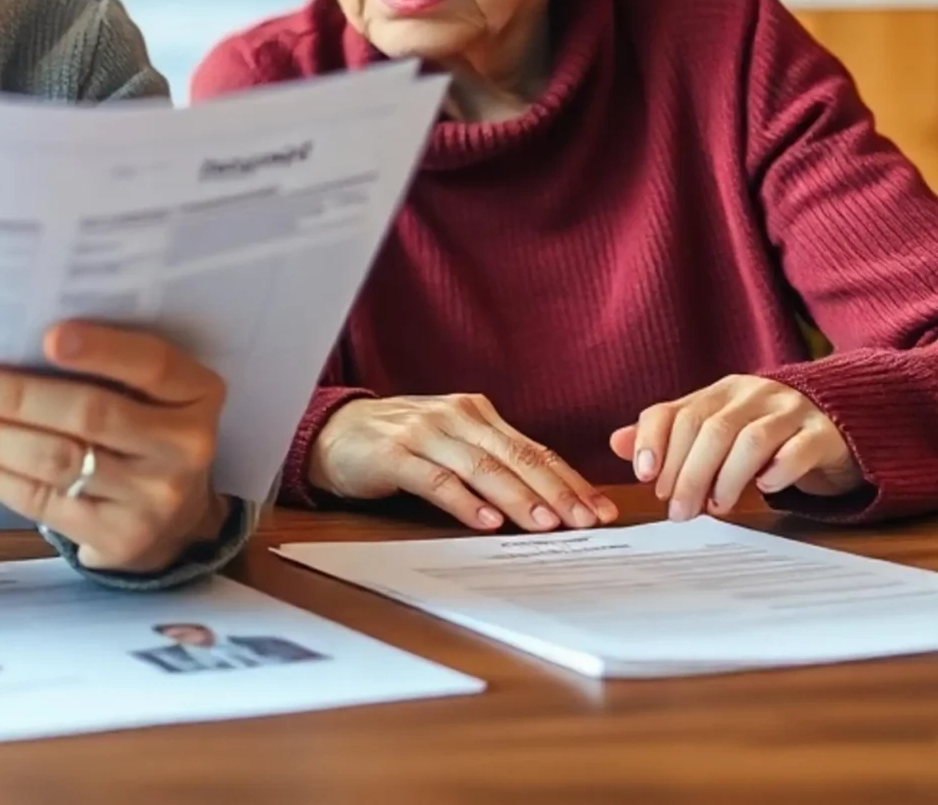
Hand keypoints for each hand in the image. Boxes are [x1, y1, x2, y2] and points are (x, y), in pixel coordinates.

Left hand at [0, 320, 229, 573]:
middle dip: (15, 397)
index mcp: (196, 394)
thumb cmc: (143, 432)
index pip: (153, 364)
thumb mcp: (150, 394)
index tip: (49, 337)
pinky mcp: (116, 536)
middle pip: (90, 415)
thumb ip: (106, 369)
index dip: (103, 349)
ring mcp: (152, 498)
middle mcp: (184, 447)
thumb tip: (6, 338)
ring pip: (57, 461)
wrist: (173, 520)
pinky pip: (41, 501)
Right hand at [309, 393, 617, 531]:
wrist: (334, 432)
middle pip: (517, 457)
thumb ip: (493, 461)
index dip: (572, 480)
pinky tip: (486, 521)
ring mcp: (425, 433)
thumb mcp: (453, 443)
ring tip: (546, 524)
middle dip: (557, 492)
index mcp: (478, 414)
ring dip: (518, 498)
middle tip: (587, 522)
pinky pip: (436, 480)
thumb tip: (549, 498)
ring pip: (483, 468)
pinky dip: (464, 501)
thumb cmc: (401, 443)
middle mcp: (457, 417)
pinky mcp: (394, 455)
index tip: (602, 509)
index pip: (535, 450)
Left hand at [611, 375, 859, 520]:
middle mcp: (754, 394)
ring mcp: (791, 411)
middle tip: (678, 510)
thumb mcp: (715, 428)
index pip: (676, 411)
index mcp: (721, 392)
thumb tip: (617, 442)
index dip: (655, 442)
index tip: (645, 477)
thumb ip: (670, 435)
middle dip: (688, 473)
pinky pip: (797, 451)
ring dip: (726, 478)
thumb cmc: (766, 433)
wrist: (838, 423)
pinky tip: (764, 490)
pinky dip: (777, 472)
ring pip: (750, 440)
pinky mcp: (823, 434)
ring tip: (716, 507)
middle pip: (710, 429)